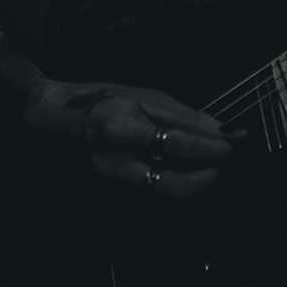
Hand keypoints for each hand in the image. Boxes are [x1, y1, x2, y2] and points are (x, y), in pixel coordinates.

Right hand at [23, 79, 234, 198]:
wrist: (53, 119)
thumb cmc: (105, 99)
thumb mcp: (146, 97)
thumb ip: (183, 116)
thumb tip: (221, 130)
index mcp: (121, 128)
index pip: (175, 143)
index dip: (209, 146)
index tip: (234, 144)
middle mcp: (113, 161)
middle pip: (167, 181)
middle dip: (202, 178)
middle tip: (223, 166)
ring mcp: (110, 179)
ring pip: (160, 189)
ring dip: (191, 182)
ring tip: (211, 170)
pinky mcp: (110, 188)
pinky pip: (150, 189)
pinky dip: (174, 182)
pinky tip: (190, 173)